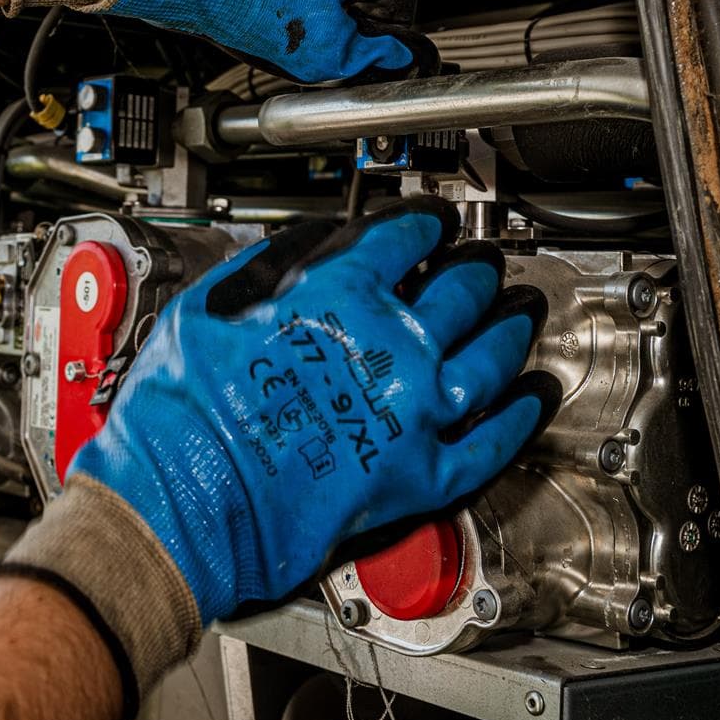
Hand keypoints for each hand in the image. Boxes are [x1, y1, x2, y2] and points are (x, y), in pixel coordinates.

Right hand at [70, 200, 554, 622]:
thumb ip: (268, 268)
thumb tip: (305, 250)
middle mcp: (393, 345)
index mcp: (340, 295)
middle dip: (478, 268)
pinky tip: (534, 397)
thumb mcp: (210, 306)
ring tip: (525, 311)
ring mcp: (416, 412)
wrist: (187, 497)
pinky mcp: (423, 476)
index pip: (404, 239)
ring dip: (513, 327)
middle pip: (461, 290)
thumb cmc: (185, 410)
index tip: (430, 223)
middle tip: (486, 262)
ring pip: (492, 356)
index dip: (423, 224)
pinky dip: (521, 416)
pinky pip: (492, 441)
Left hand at [103, 0, 425, 83]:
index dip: (375, 39)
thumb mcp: (316, 44)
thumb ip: (366, 57)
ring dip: (306, 17)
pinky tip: (257, 7)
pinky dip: (280, 0)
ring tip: (274, 21)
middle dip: (338, 26)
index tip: (353, 56)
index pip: (400, 4)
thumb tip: (391, 63)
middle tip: (305, 42)